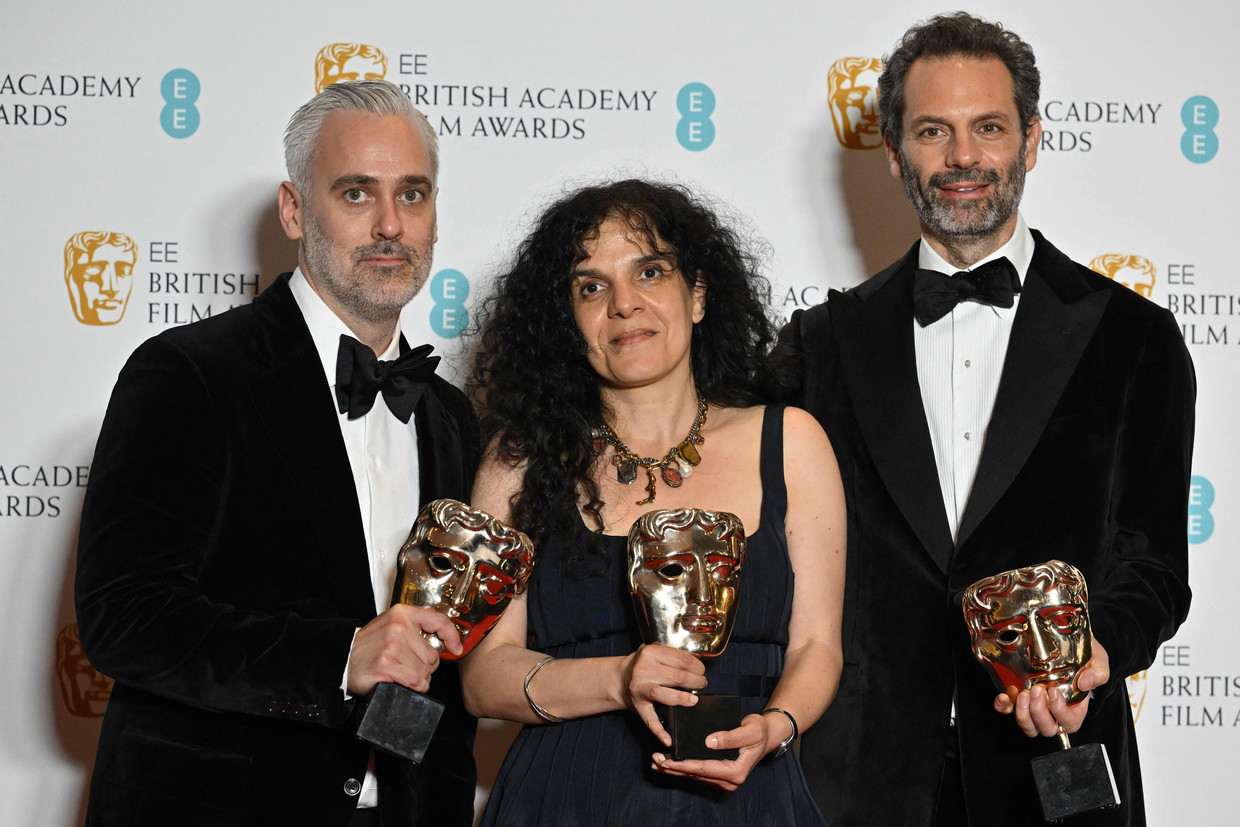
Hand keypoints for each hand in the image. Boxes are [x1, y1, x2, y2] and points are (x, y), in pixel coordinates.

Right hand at [346, 604, 462, 694]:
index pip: (439, 621)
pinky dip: (414, 686)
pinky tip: (403, 682)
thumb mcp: (393, 626)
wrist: (344, 658)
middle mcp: (398, 626)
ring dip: (419, 678)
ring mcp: (391, 645)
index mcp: (403, 613)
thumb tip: (444, 639)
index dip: (452, 636)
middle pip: (433, 655)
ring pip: (425, 670)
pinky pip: (415, 680)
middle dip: (426, 666)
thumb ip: (416, 628)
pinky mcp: (385, 663)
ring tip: (403, 673)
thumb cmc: (371, 645)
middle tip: (409, 665)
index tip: (456, 648)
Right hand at [621, 643, 706, 746]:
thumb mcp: (655, 651)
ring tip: (694, 700)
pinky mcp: (639, 706)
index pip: (682, 659)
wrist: (620, 679)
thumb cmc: (644, 665)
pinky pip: (650, 720)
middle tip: (702, 684)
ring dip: (684, 699)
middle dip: (696, 682)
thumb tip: (698, 665)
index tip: (702, 671)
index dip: (697, 667)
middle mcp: (644, 669)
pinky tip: (668, 740)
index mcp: (651, 652)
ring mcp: (640, 689)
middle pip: (678, 677)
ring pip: (666, 695)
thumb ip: (673, 654)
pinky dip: (660, 731)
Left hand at [651, 712, 770, 790]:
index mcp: (736, 772)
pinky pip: (698, 773)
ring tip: (657, 762)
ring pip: (695, 776)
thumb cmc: (759, 731)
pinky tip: (668, 765)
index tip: (667, 761)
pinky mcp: (719, 775)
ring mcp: (724, 779)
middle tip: (656, 760)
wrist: (766, 735)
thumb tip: (709, 741)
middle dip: (675, 768)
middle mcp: (729, 780)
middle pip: (697, 775)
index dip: (684, 765)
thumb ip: (731, 737)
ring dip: (676, 770)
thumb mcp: (750, 731)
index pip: (705, 769)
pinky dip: (683, 769)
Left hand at [994, 639, 1110, 736]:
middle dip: (1039, 712)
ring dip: (1023, 714)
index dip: (1060, 713)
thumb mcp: (1097, 660)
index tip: (1053, 692)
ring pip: (1028, 727)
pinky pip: (1007, 710)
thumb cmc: (1082, 654)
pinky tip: (1004, 695)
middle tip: (1037, 690)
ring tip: (1022, 693)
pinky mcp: (1017, 697)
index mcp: (1074, 707)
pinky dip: (1003, 707)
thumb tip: (1086, 684)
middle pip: (1046, 729)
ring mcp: (1034, 705)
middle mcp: (1053, 710)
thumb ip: (1099, 672)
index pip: (1069, 724)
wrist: (1062, 637)